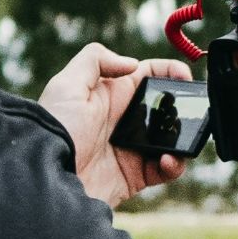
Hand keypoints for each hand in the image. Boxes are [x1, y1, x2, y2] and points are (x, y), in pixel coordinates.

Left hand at [38, 44, 191, 206]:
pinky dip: (174, 165)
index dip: (170, 72)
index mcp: (112, 95)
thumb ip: (96, 60)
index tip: (186, 77)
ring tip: (181, 141)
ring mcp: (131, 148)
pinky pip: (165, 169)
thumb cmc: (54, 129)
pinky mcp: (135, 176)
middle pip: (165, 108)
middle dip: (183, 107)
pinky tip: (167, 161)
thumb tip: (132, 64)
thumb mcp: (67, 85)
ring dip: (183, 138)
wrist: (46, 178)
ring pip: (171, 139)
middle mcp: (124, 120)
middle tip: (191, 111)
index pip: (148, 76)